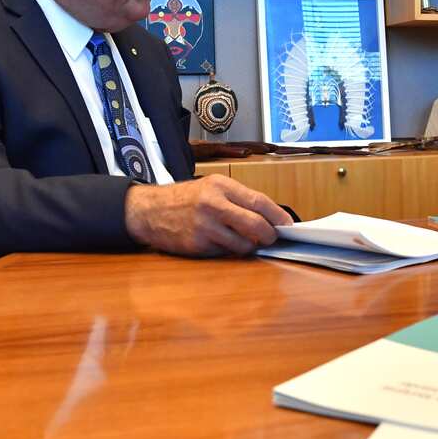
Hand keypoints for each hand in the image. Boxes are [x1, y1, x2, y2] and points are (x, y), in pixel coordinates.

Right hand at [124, 175, 292, 255]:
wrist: (148, 211)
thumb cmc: (185, 199)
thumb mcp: (212, 187)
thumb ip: (239, 199)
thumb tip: (270, 217)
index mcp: (221, 186)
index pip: (259, 202)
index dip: (278, 216)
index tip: (288, 225)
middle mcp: (213, 205)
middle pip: (255, 224)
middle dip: (269, 235)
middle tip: (272, 238)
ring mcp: (205, 226)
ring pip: (243, 244)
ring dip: (249, 246)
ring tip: (242, 239)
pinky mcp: (197, 245)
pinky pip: (225, 252)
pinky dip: (228, 250)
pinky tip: (219, 241)